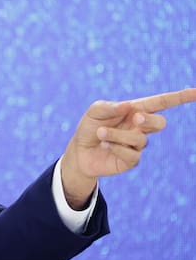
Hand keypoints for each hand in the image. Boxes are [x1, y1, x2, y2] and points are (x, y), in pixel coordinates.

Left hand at [61, 88, 195, 208]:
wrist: (79, 151)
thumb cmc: (89, 126)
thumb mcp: (95, 111)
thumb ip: (110, 106)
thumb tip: (129, 106)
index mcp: (135, 111)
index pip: (161, 103)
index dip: (179, 98)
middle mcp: (140, 128)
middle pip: (159, 123)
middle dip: (149, 120)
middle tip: (136, 117)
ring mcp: (137, 145)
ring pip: (140, 139)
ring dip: (118, 134)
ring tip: (101, 133)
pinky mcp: (131, 160)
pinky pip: (131, 154)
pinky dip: (116, 147)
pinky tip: (104, 144)